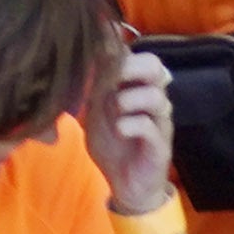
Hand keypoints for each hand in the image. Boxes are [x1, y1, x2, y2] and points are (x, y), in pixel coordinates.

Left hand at [91, 49, 181, 220]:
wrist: (125, 184)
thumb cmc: (111, 141)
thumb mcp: (93, 109)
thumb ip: (88, 85)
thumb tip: (73, 58)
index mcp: (138, 87)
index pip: (139, 54)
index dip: (119, 50)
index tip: (95, 56)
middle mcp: (153, 100)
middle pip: (155, 66)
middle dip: (129, 67)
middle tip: (109, 79)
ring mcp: (160, 123)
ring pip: (157, 96)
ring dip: (129, 99)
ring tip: (114, 110)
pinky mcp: (160, 147)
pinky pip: (150, 127)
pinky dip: (130, 124)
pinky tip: (119, 129)